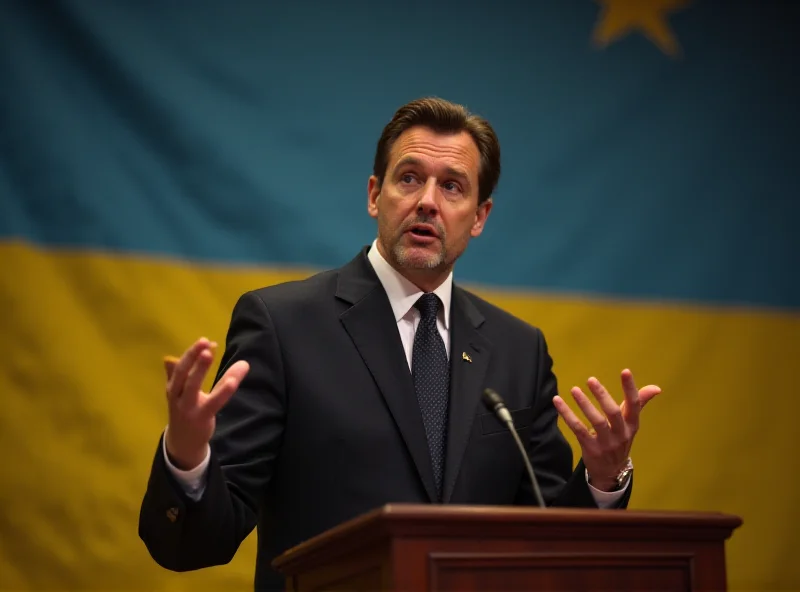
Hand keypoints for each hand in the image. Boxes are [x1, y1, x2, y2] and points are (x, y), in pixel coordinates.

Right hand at [163, 337, 249, 469]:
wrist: (183, 442)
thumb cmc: (184, 411)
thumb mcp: (177, 394)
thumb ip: (177, 376)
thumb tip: (169, 358)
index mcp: (173, 387)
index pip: (180, 367)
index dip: (191, 354)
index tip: (204, 341)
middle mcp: (177, 397)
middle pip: (182, 374)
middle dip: (192, 358)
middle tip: (205, 343)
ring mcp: (188, 408)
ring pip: (193, 387)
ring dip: (201, 370)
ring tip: (211, 354)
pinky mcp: (201, 417)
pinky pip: (213, 403)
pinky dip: (223, 391)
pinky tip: (233, 381)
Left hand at [553, 369, 660, 490]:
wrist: (610, 472)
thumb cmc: (619, 439)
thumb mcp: (631, 424)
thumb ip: (639, 403)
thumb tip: (656, 388)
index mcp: (632, 425)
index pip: (634, 405)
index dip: (631, 388)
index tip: (626, 371)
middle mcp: (621, 434)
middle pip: (613, 413)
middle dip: (603, 395)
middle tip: (591, 380)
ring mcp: (606, 443)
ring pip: (596, 421)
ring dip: (584, 404)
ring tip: (574, 390)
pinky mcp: (591, 449)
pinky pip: (578, 430)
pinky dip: (567, 415)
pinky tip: (558, 402)